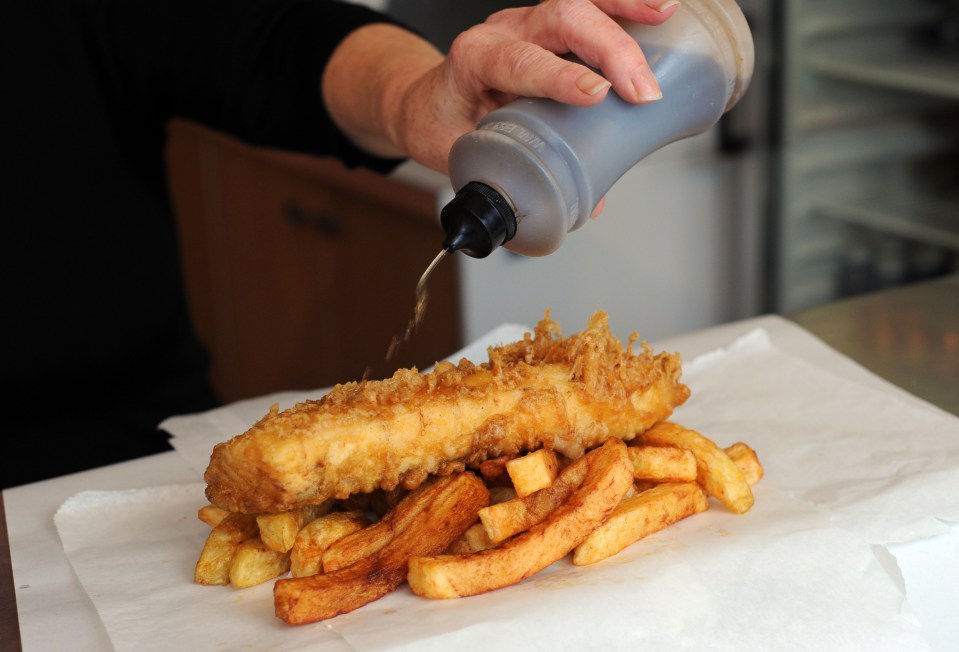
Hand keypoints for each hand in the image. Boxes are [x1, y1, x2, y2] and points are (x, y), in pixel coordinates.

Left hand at [322, 0, 677, 172]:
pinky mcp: (551, 26)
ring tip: (664, 13)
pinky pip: (590, 5)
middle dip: (608, 50)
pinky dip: (623, 4)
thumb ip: (522, 178)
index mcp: (474, 60)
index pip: (519, 61)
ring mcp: (529, 23)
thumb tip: (586, 204)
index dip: (559, 77)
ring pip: (577, 2)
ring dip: (624, 7)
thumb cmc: (441, 124)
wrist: (425, 101)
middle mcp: (503, 32)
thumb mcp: (463, 157)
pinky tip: (656, 8)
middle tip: (641, 89)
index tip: (595, 95)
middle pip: (560, 20)